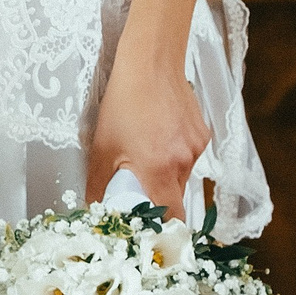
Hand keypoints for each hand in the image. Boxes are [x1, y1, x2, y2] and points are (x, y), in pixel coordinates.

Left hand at [87, 47, 211, 214]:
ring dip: (166, 173)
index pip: (172, 216)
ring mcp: (196, 147)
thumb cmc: (124, 102)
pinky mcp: (202, 133)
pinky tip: (159, 134)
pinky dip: (175, 153)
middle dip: (159, 197)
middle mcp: (184, 161)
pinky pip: (190, 155)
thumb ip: (98, 184)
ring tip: (146, 151)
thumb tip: (93, 206)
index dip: (164, 228)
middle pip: (176, 196)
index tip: (153, 231)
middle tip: (139, 188)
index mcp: (159, 170)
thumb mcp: (102, 146)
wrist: (151, 63)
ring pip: (183, 174)